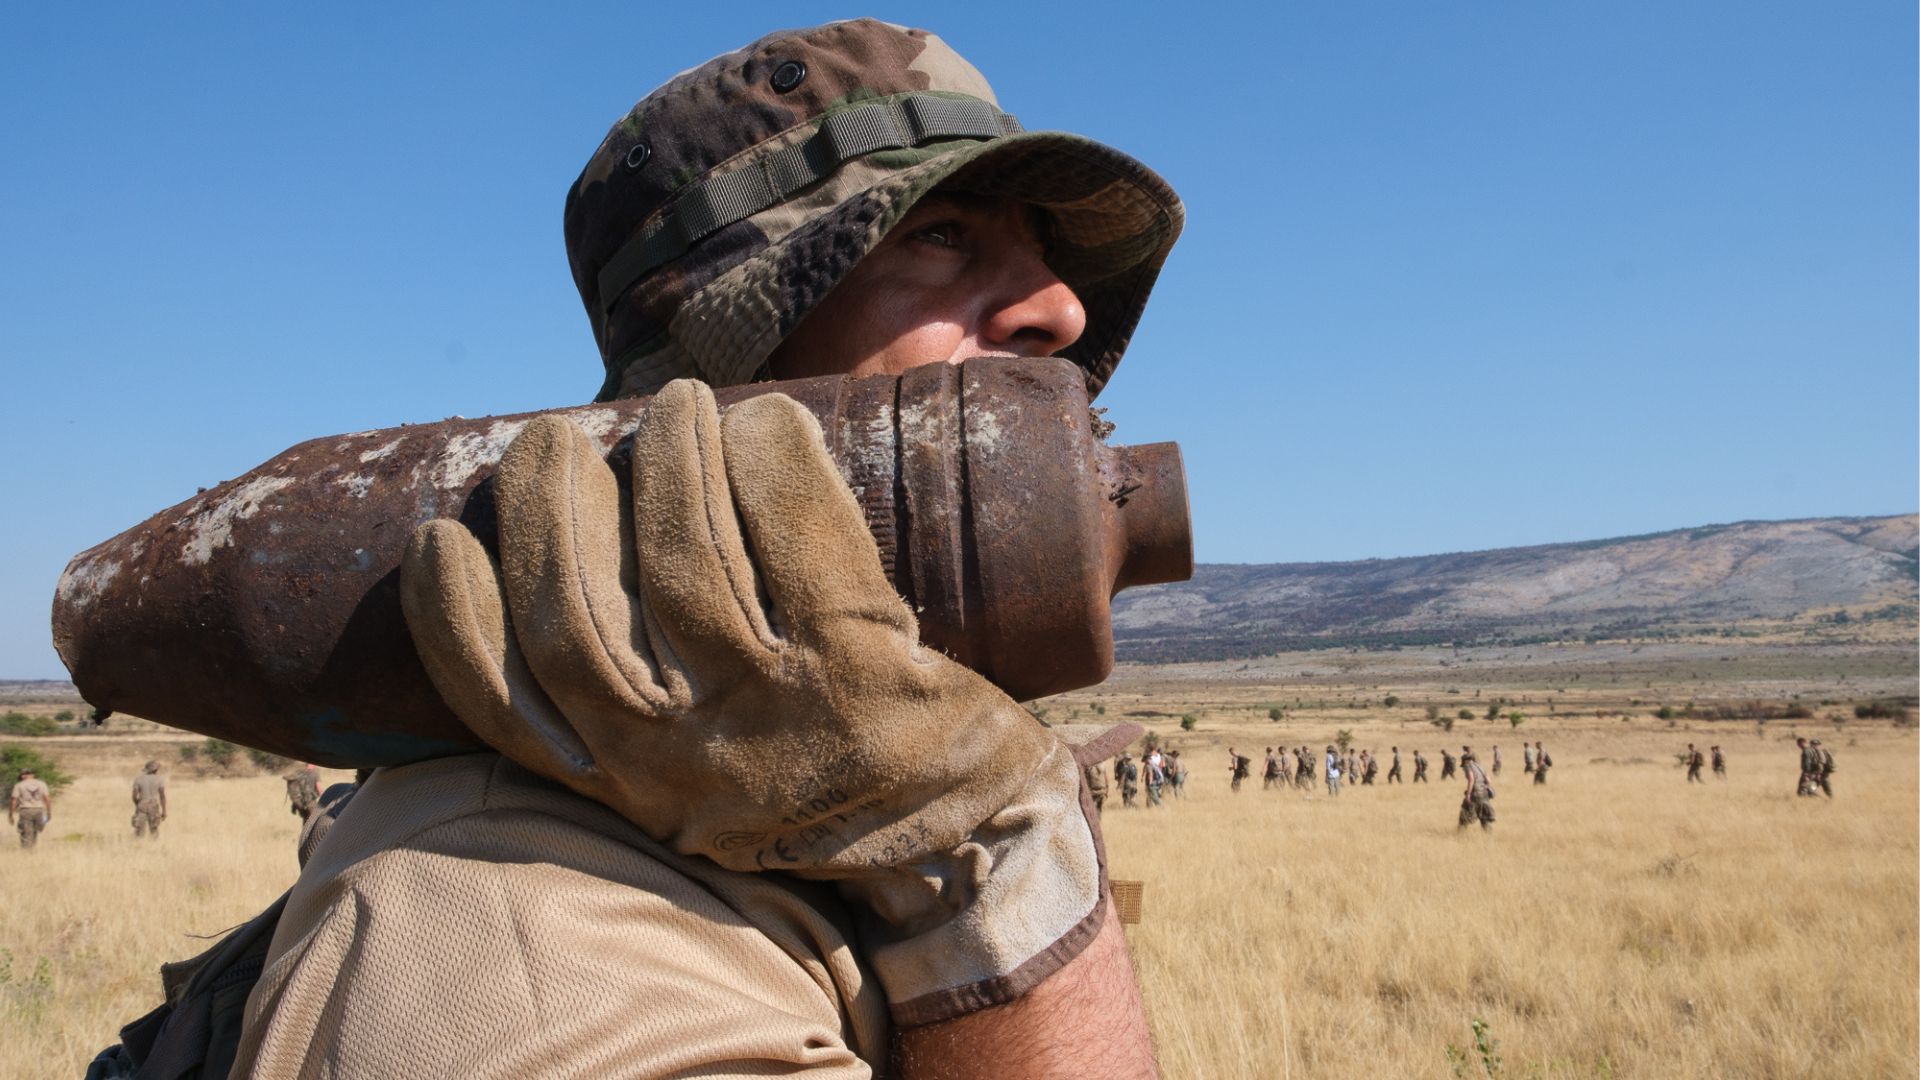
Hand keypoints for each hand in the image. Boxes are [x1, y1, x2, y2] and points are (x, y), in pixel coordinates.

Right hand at [401, 381, 1114, 1024]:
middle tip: (553, 438)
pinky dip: (775, 463)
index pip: (503, 705)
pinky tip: (765, 420)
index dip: (453, 614)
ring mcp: (775, 714)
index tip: (439, 538)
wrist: (960, 836)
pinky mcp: (863, 671)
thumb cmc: (816, 784)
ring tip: (675, 408)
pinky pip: (802, 540)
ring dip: (670, 462)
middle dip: (548, 506)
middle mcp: (685, 758)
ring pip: (686, 562)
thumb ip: (626, 708)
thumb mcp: (696, 780)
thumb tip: (558, 564)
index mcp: (631, 783)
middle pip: (574, 615)